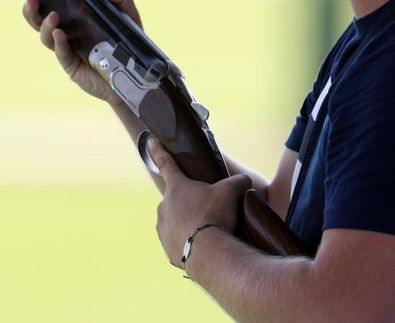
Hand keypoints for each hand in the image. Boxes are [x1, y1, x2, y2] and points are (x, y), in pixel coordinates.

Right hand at [21, 0, 142, 105]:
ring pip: (47, 39)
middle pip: (39, 23)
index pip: (49, 7)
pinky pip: (62, 55)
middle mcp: (67, 33)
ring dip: (46, 27)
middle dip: (31, 12)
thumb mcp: (127, 9)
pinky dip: (59, 44)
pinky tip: (60, 34)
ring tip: (53, 16)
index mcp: (74, 18)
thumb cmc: (130, 37)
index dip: (38, 0)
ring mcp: (69, 50)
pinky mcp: (74, 67)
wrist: (138, 69)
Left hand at [148, 138, 251, 267]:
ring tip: (207, 230)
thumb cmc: (216, 216)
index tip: (149, 140)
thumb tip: (245, 180)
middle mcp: (164, 206)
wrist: (208, 253)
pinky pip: (177, 241)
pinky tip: (202, 245)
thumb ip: (238, 181)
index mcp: (176, 188)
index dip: (158, 151)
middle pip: (176, 198)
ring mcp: (163, 228)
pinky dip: (188, 241)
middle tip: (208, 210)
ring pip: (175, 220)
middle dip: (190, 202)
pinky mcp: (167, 248)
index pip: (166, 163)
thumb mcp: (231, 192)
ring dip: (188, 223)